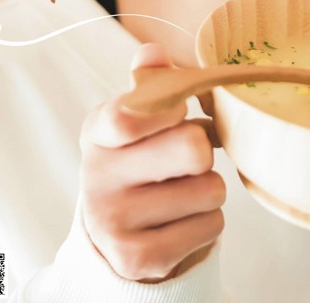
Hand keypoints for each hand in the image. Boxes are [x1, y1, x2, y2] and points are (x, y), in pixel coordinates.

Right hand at [79, 43, 225, 281]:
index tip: (180, 112)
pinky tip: (181, 218)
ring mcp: (115, 223)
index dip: (170, 110)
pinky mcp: (139, 258)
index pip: (130, 116)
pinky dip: (207, 220)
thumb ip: (149, 80)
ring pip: (210, 189)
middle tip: (188, 156)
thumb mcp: (137, 114)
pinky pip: (212, 225)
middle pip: (193, 149)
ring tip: (183, 188)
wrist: (117, 229)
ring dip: (208, 187)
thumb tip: (154, 52)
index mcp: (97, 132)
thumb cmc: (139, 154)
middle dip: (204, 150)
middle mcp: (97, 178)